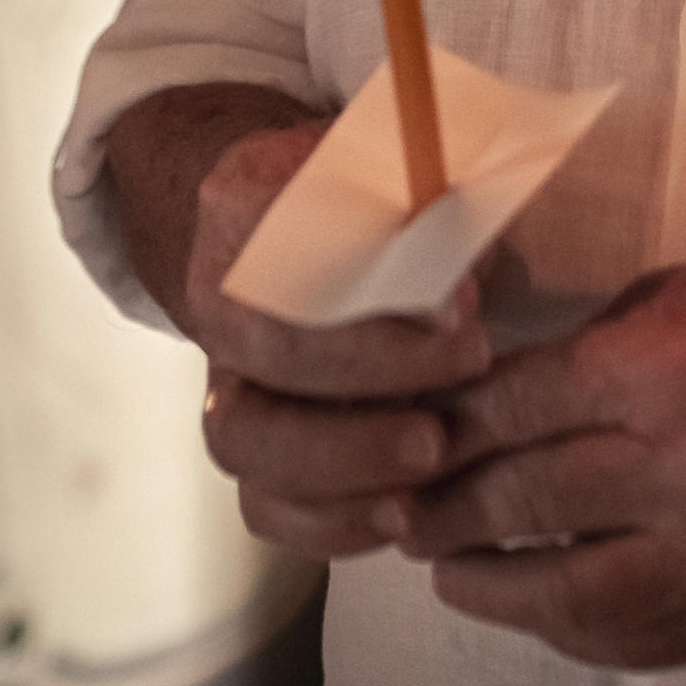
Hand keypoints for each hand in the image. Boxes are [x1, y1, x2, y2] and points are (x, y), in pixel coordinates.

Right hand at [188, 123, 495, 557]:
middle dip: (371, 371)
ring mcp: (224, 376)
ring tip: (435, 454)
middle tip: (469, 367)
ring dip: (347, 460)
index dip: (370, 284)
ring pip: (246, 442)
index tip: (466, 304)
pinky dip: (334, 522)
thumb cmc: (379, 193)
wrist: (317, 228)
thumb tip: (465, 270)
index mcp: (242, 199)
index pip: (287, 248)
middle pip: (263, 347)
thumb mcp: (405, 164)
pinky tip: (405, 511)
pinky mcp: (250, 447)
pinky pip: (264, 506)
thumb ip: (430, 205)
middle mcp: (216, 294)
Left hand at [394, 236, 685, 668]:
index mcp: (669, 365)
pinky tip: (543, 616)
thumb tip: (490, 398)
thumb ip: (596, 349)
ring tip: (447, 578)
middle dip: (446, 512)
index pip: (517, 410)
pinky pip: (648, 641)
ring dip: (494, 592)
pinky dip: (581, 634)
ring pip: (575, 599)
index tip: (400, 436)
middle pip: (528, 504)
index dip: (446, 428)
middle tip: (397, 515)